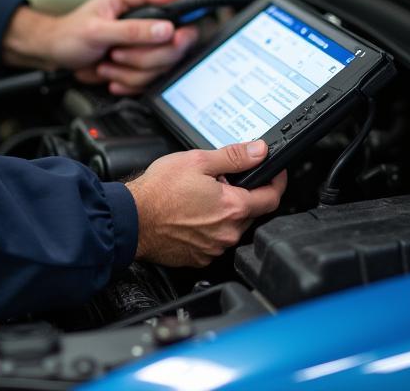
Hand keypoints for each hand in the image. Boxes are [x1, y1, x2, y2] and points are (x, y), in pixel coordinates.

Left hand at [1, 0, 196, 93]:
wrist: (56, 57)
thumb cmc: (70, 34)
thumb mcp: (97, 30)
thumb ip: (132, 30)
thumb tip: (165, 29)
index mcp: (128, 1)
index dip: (176, 2)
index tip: (183, 16)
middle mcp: (140, 21)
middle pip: (171, 38)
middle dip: (145, 54)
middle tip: (117, 53)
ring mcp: (142, 44)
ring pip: (161, 64)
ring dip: (131, 71)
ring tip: (108, 63)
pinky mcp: (140, 65)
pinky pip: (150, 80)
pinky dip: (129, 82)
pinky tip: (112, 75)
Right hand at [125, 141, 286, 267]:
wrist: (132, 218)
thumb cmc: (159, 191)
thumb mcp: (197, 161)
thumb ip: (233, 156)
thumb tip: (259, 151)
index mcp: (232, 207)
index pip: (272, 196)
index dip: (277, 181)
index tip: (275, 173)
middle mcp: (228, 232)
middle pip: (251, 211)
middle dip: (242, 194)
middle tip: (221, 180)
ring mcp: (214, 248)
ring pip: (232, 227)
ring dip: (225, 212)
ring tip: (200, 197)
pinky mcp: (200, 258)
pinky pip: (215, 241)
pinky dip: (210, 228)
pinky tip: (192, 215)